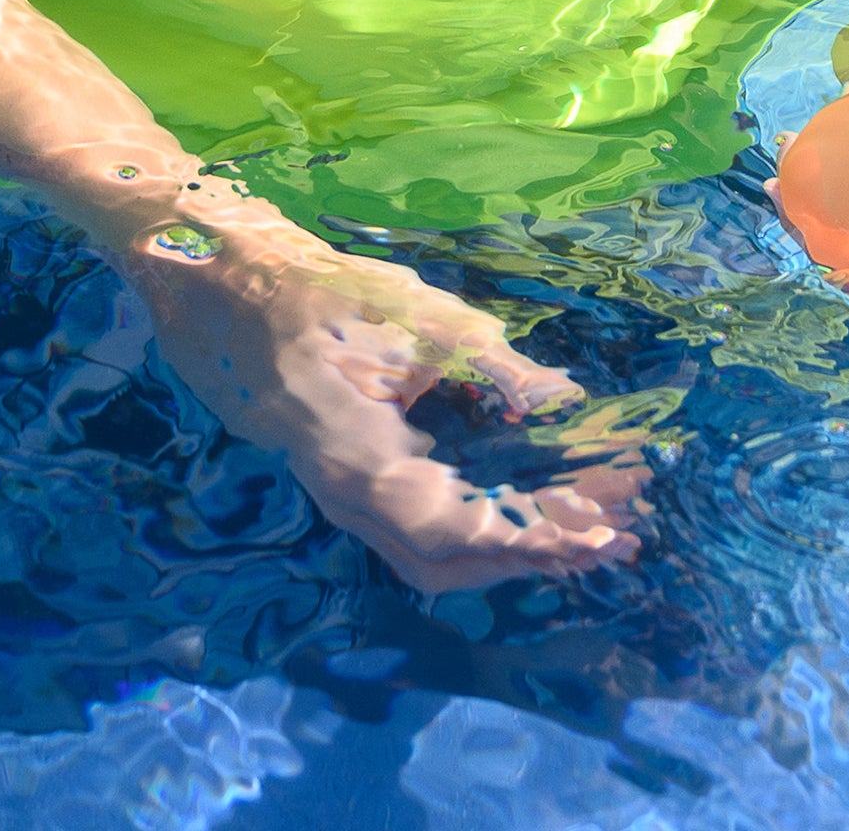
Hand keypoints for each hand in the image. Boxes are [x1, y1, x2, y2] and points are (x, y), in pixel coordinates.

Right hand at [109, 197, 647, 594]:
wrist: (225, 289)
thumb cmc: (315, 295)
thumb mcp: (414, 317)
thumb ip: (493, 367)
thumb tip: (568, 403)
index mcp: (361, 465)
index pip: (460, 531)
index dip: (534, 537)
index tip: (601, 530)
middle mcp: (355, 502)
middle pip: (458, 558)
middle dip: (544, 545)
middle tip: (623, 521)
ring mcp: (353, 497)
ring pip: (444, 550)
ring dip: (521, 536)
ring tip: (596, 513)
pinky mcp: (360, 480)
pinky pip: (429, 522)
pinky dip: (490, 514)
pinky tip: (535, 487)